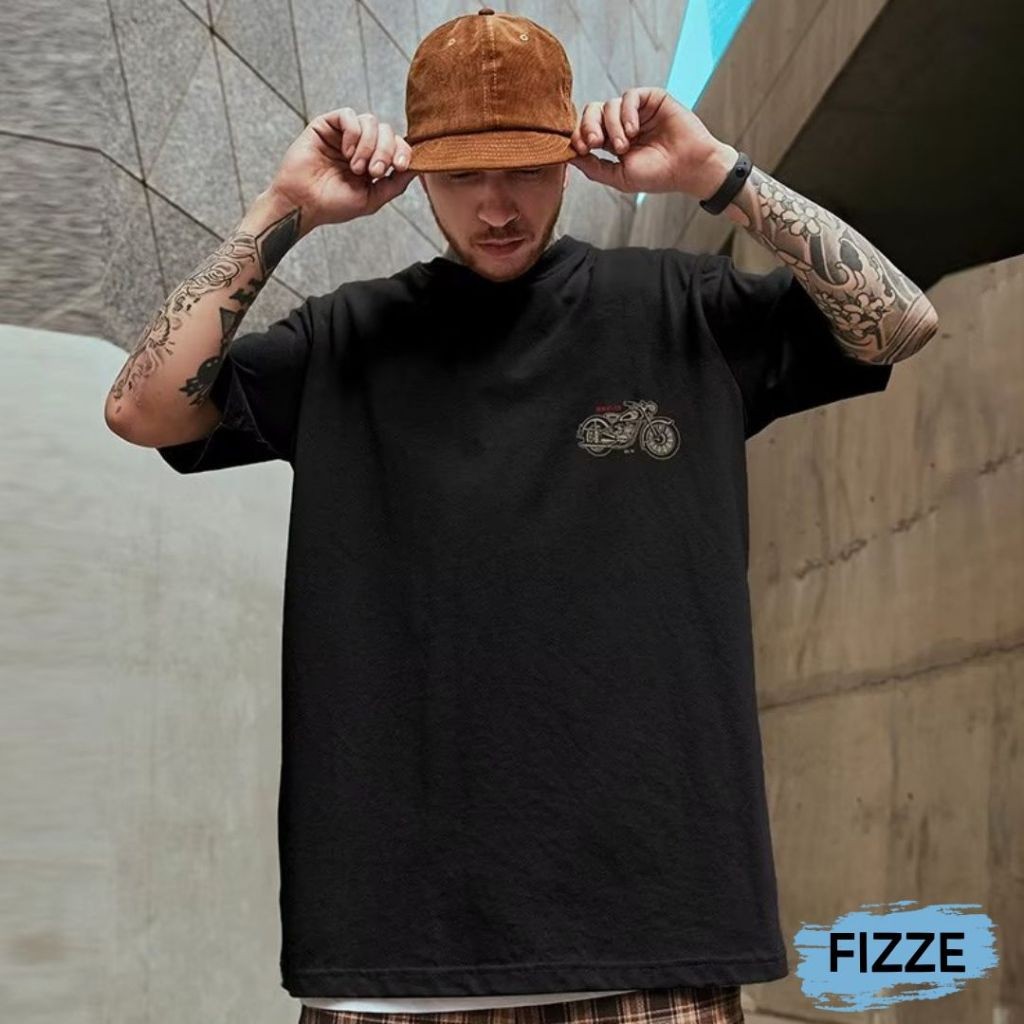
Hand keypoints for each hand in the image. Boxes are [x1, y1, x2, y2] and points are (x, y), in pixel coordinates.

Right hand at [268, 108, 419, 228]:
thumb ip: (395, 184)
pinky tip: (346, 152)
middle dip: (385, 151)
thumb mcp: (372, 199)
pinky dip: (353, 133)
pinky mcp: (327, 125)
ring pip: (371, 122)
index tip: (399, 167)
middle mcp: (361, 145)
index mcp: (373, 161)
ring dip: (368, 146)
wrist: (304, 203)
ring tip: (355, 167)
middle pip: (387, 131)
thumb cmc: (334, 205)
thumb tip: (418, 168)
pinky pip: (349, 115)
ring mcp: (344, 134)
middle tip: (372, 172)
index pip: (398, 145)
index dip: (403, 152)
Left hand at [569, 87, 735, 198]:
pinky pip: (629, 96)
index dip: (579, 135)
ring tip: (624, 146)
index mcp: (612, 141)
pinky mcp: (652, 99)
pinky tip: (633, 130)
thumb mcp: (619, 177)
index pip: (587, 130)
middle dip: (589, 126)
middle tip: (595, 142)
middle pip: (593, 111)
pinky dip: (626, 112)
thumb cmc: (658, 176)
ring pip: (609, 105)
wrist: (688, 168)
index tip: (581, 149)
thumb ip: (594, 167)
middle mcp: (622, 123)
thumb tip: (570, 157)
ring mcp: (637, 110)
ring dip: (612, 126)